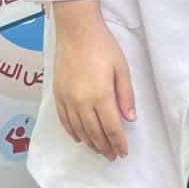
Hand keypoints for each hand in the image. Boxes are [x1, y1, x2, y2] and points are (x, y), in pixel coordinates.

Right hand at [52, 0, 135, 160]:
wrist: (76, 31)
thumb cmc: (102, 46)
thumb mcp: (122, 69)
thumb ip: (125, 96)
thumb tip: (130, 118)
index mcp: (101, 96)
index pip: (112, 128)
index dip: (119, 143)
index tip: (123, 152)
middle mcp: (82, 102)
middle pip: (95, 133)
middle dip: (105, 147)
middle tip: (112, 156)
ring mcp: (68, 100)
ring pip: (79, 130)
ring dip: (90, 143)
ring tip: (99, 150)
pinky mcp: (58, 95)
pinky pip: (65, 121)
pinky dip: (73, 133)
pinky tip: (79, 138)